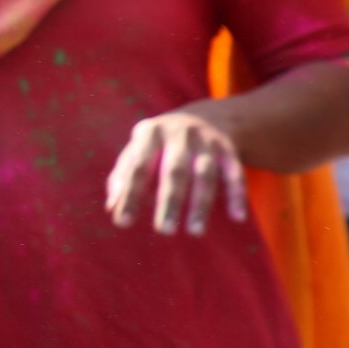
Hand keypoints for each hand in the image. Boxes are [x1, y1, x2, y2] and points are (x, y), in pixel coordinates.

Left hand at [104, 105, 248, 235]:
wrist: (205, 115)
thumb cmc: (159, 144)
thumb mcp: (138, 151)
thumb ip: (122, 177)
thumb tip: (111, 208)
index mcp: (149, 133)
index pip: (137, 167)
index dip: (129, 195)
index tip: (122, 223)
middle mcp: (179, 133)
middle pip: (174, 171)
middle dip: (169, 201)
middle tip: (163, 231)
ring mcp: (206, 140)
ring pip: (205, 174)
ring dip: (200, 204)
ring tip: (194, 231)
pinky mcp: (229, 149)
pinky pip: (235, 173)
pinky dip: (236, 195)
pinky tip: (237, 218)